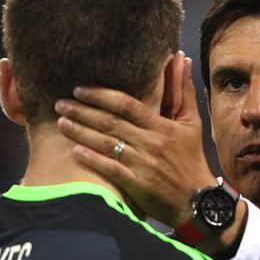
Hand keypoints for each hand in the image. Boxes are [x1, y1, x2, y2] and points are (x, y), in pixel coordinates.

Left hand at [55, 53, 214, 227]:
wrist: (199, 200)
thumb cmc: (192, 159)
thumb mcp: (192, 122)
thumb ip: (183, 90)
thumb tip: (181, 59)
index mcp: (162, 126)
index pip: (127, 105)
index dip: (101, 95)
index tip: (80, 89)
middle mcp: (151, 143)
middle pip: (111, 123)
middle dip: (83, 111)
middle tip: (61, 103)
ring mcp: (143, 165)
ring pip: (107, 144)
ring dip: (81, 132)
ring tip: (61, 123)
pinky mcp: (138, 186)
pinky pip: (111, 170)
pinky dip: (92, 159)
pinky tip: (75, 151)